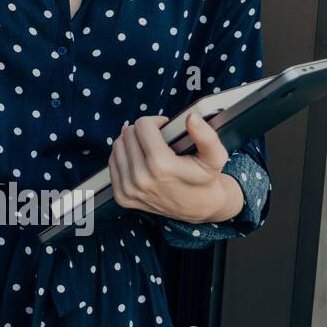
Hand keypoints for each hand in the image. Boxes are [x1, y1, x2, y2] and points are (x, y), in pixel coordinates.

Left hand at [108, 114, 241, 224]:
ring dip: (132, 142)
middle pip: (128, 134)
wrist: (198, 207)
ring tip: (149, 148)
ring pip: (118, 146)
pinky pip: (112, 163)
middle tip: (158, 140)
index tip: (165, 128)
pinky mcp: (121, 195)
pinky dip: (124, 156)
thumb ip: (206, 136)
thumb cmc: (205, 179)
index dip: (156, 122)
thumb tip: (191, 118)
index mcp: (160, 166)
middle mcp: (140, 179)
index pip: (142, 125)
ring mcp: (128, 189)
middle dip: (143, 131)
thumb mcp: (214, 157)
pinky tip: (139, 159)